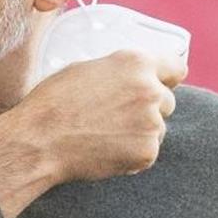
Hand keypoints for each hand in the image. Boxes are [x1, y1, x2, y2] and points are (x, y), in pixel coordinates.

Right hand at [17, 49, 187, 182]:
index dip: (167, 77)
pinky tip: (105, 149)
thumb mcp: (86, 69)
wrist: (40, 140)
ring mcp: (151, 124)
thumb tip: (130, 79)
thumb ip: (118, 72)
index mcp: (135, 63)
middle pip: (167, 101)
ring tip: (105, 134)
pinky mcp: (146, 153)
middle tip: (118, 116)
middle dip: (149, 108)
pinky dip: (131, 154)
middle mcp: (150, 91)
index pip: (176, 67)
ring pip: (157, 129)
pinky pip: (147, 152)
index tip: (163, 83)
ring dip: (140, 132)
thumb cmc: (54, 102)